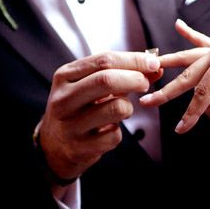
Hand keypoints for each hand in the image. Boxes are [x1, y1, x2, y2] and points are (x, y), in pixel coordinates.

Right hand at [38, 51, 161, 182]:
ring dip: (128, 108)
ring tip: (121, 110)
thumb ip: (122, 74)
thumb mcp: (91, 85)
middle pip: (107, 80)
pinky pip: (115, 135)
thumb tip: (155, 66)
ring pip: (116, 108)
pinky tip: (107, 131)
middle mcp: (63, 99)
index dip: (134, 60)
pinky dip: (118, 132)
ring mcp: (69, 125)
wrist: (54, 145)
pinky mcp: (79, 148)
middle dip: (135, 79)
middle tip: (145, 84)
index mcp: (65, 76)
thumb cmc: (79, 108)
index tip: (153, 62)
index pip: (104, 60)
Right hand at [140, 20, 209, 140]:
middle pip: (190, 74)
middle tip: (147, 101)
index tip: (181, 129)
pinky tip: (180, 25)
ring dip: (172, 64)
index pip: (205, 91)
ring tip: (152, 65)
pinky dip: (192, 36)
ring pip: (192, 59)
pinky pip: (205, 42)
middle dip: (169, 90)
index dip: (192, 112)